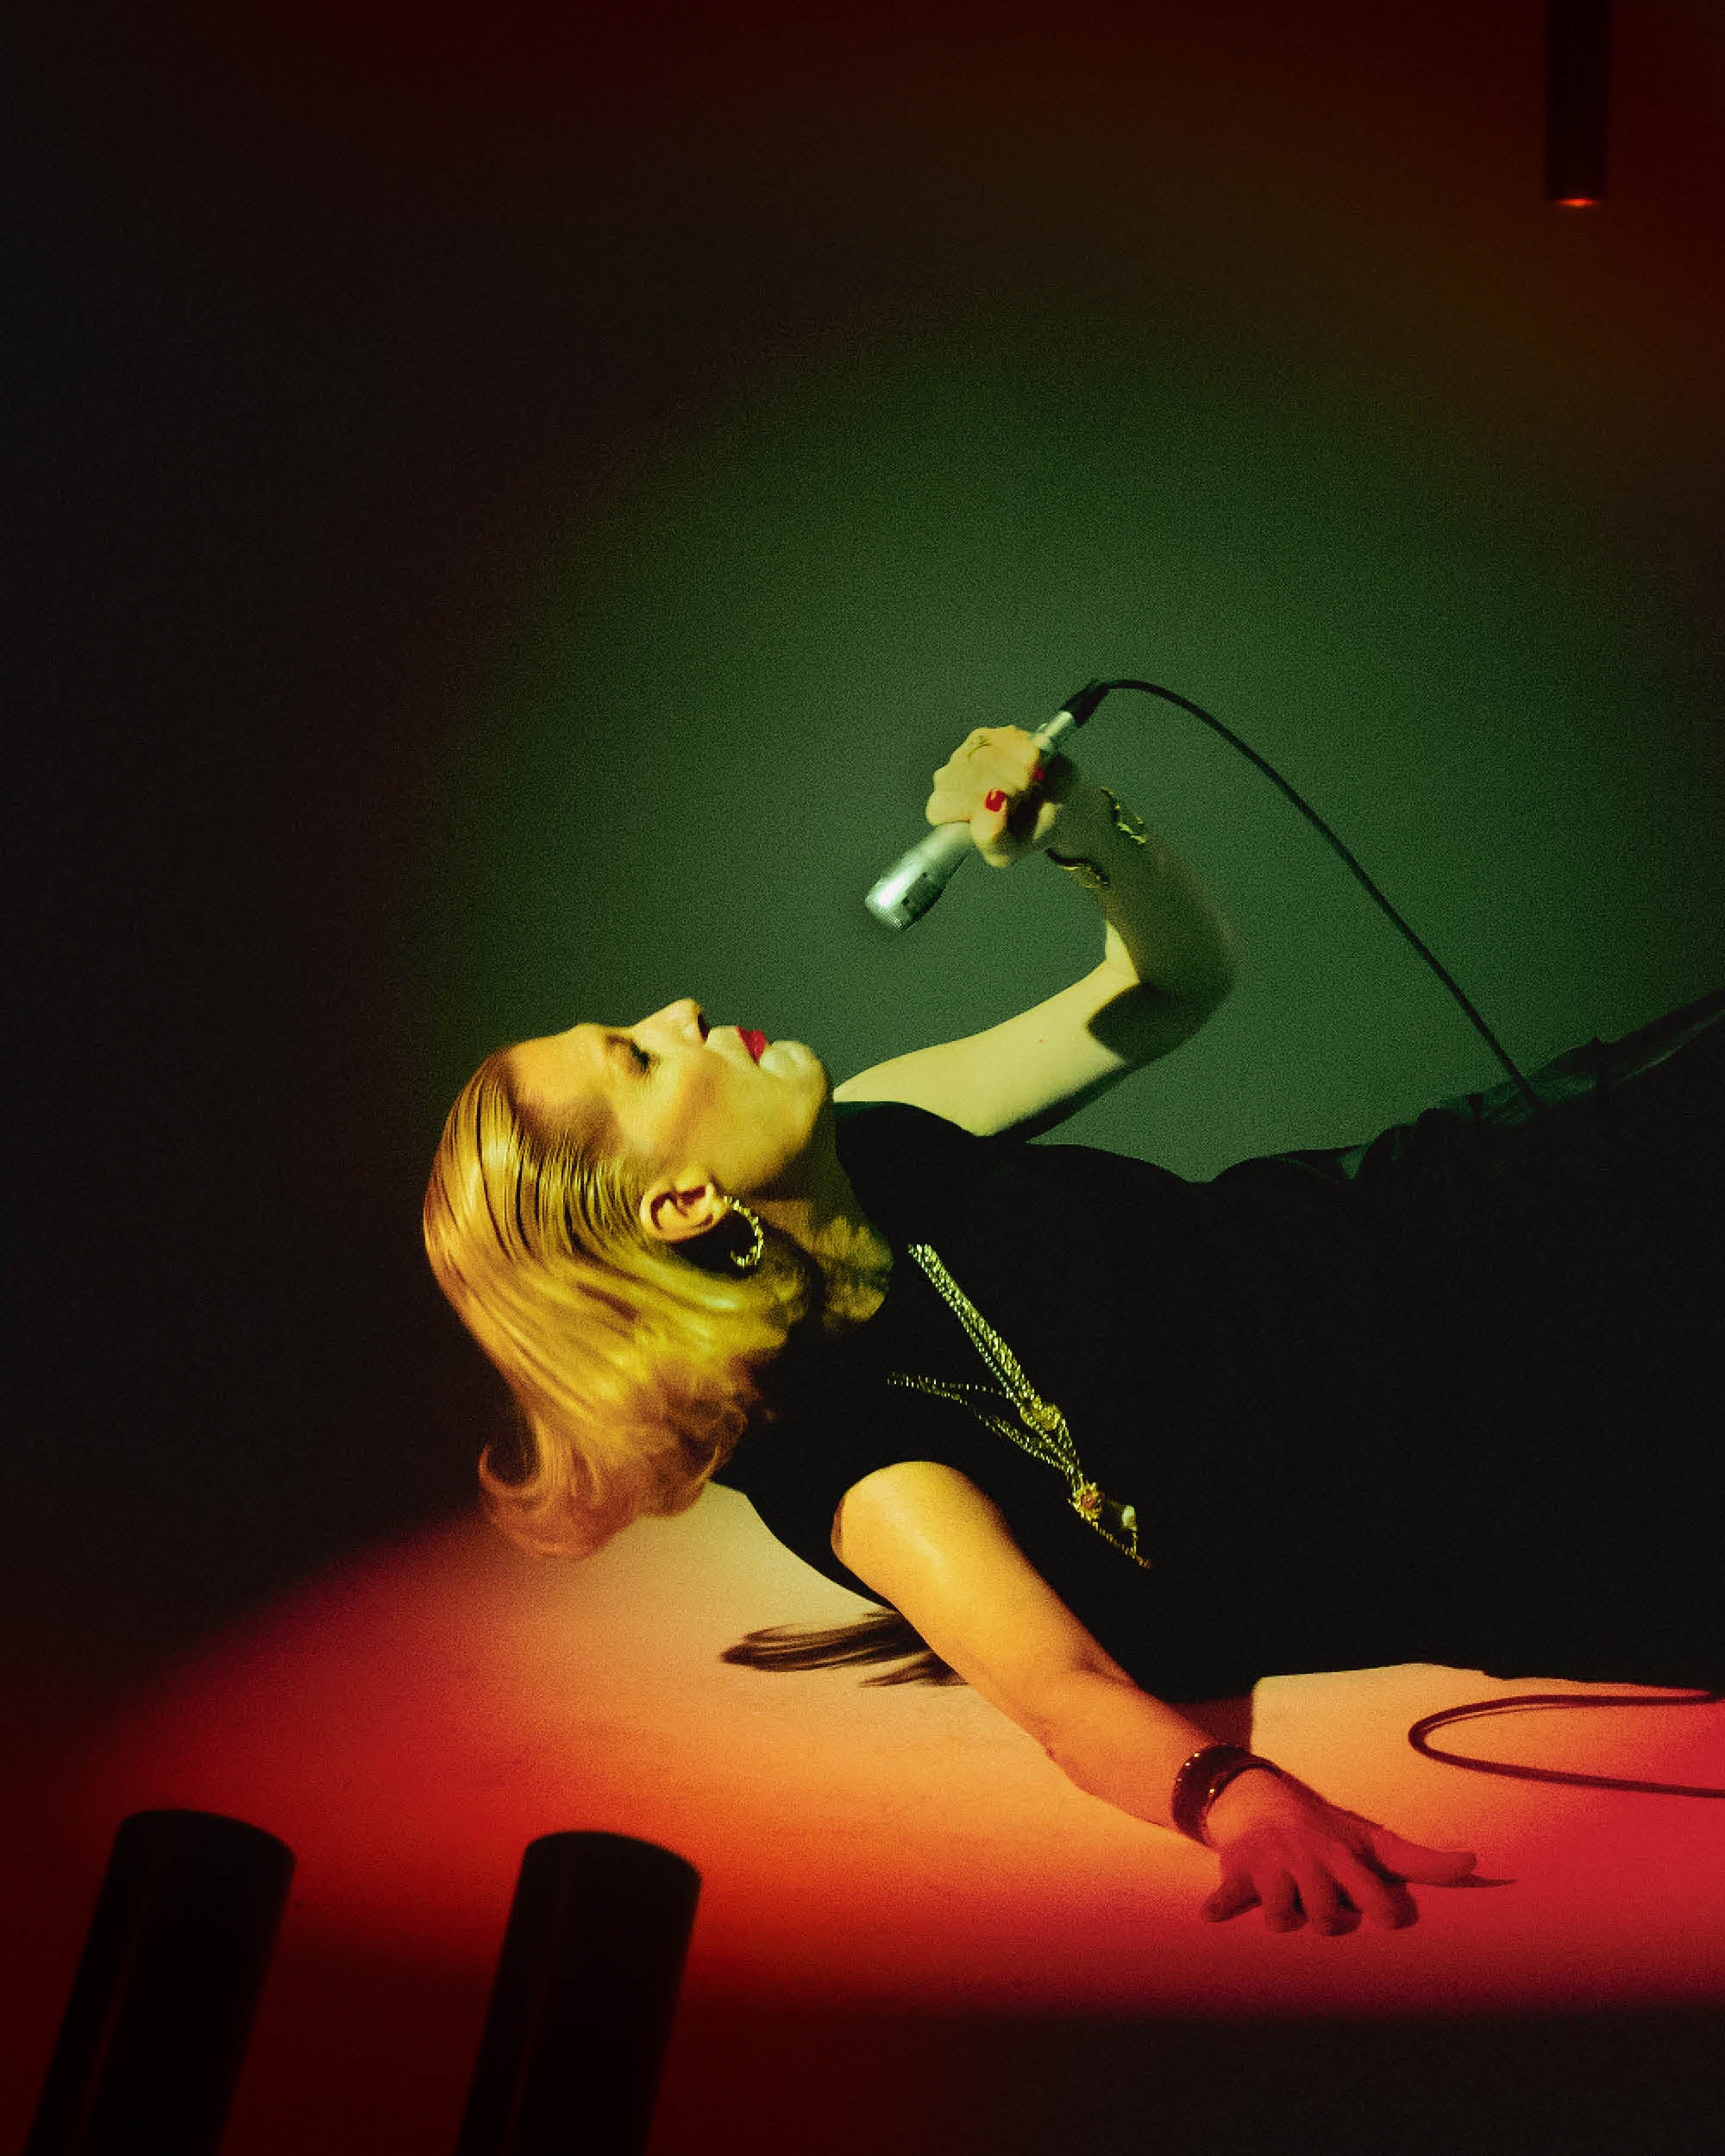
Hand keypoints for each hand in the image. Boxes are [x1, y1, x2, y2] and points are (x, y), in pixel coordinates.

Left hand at [926, 726, 1069, 867]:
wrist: (1058, 805)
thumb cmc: (1026, 831)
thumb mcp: (1008, 852)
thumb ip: (992, 840)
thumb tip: (990, 805)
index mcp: (943, 810)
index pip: (941, 805)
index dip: (975, 809)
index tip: (1000, 815)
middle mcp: (949, 778)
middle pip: (969, 779)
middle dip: (1005, 794)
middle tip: (1019, 803)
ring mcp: (968, 752)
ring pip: (991, 759)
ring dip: (1019, 777)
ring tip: (1026, 789)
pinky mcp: (994, 734)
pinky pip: (1012, 743)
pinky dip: (1029, 759)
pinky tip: (1031, 769)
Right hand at [1199, 1768, 1477, 1933]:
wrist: (1256, 1796)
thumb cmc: (1322, 1829)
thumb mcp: (1369, 1839)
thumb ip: (1419, 1861)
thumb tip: (1475, 1862)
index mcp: (1343, 1856)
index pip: (1371, 1892)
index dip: (1382, 1910)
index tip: (1387, 1919)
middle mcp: (1310, 1860)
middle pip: (1327, 1915)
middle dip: (1328, 1922)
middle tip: (1323, 1912)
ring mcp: (1272, 1865)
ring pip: (1282, 1913)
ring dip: (1282, 1920)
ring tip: (1283, 1912)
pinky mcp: (1238, 1868)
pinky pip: (1228, 1893)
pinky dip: (1219, 1906)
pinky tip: (1212, 1917)